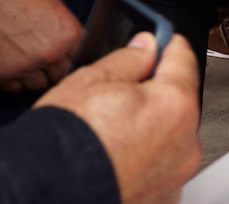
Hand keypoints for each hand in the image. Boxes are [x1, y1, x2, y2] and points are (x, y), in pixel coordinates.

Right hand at [0, 0, 82, 92]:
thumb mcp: (53, 3)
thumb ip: (63, 31)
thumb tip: (69, 50)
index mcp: (68, 33)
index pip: (80, 59)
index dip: (70, 57)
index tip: (63, 58)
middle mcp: (50, 53)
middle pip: (60, 76)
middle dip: (53, 68)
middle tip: (41, 56)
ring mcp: (25, 66)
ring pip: (37, 84)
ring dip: (33, 75)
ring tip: (21, 54)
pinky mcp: (0, 74)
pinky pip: (13, 88)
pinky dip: (13, 79)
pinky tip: (8, 59)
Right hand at [36, 33, 200, 203]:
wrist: (45, 189)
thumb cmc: (65, 141)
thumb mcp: (92, 80)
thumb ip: (129, 58)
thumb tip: (144, 47)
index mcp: (173, 104)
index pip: (183, 57)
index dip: (166, 44)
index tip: (159, 41)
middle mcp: (184, 142)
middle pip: (178, 100)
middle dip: (155, 91)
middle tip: (121, 90)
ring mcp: (174, 174)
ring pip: (170, 135)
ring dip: (151, 126)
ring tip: (112, 128)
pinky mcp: (161, 197)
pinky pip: (160, 166)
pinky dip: (144, 157)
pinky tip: (117, 153)